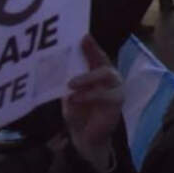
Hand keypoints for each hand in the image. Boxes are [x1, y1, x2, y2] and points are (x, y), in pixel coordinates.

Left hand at [62, 35, 123, 172]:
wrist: (85, 136)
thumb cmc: (78, 111)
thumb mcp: (69, 93)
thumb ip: (68, 80)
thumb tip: (56, 66)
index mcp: (97, 72)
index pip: (95, 54)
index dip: (91, 45)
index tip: (83, 35)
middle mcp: (109, 76)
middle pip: (104, 60)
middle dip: (92, 54)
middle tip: (76, 53)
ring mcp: (116, 88)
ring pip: (107, 74)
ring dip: (88, 78)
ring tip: (71, 85)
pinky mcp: (117, 101)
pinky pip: (105, 94)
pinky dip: (89, 95)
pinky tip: (75, 98)